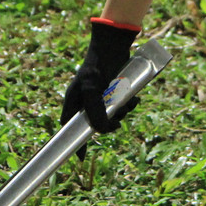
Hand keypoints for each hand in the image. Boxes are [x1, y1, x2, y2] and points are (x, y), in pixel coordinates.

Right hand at [61, 17, 139, 132]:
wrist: (112, 46)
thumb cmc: (96, 67)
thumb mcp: (93, 91)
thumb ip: (96, 113)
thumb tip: (101, 132)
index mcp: (73, 102)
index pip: (71, 128)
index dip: (75, 143)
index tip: (80, 158)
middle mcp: (85, 101)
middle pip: (96, 124)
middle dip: (109, 123)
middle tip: (117, 121)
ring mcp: (100, 96)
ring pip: (112, 115)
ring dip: (122, 112)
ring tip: (127, 103)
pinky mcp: (115, 91)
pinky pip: (123, 105)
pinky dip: (130, 104)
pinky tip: (134, 98)